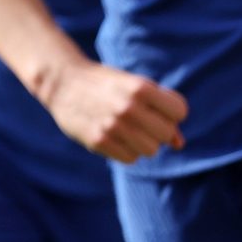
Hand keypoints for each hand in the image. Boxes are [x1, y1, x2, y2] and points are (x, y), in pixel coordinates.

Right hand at [36, 59, 187, 163]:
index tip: (157, 108)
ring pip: (151, 150)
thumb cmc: (105, 84)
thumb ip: (160, 110)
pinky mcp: (99, 141)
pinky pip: (131, 158)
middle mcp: (129, 107)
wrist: (62, 82)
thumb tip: (179, 144)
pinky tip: (114, 136)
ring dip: (142, 142)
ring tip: (126, 128)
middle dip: (158, 129)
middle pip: (166, 133)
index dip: (171, 112)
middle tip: (141, 119)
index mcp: (140, 88)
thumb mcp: (134, 87)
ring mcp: (113, 126)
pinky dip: (126, 150)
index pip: (179, 111)